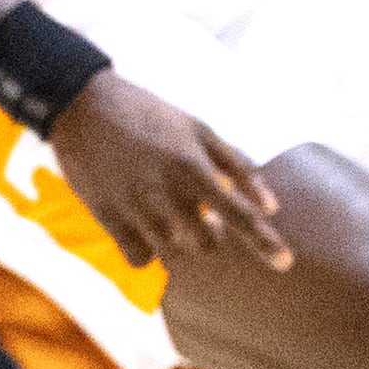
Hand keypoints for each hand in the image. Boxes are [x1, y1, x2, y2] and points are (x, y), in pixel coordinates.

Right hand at [46, 72, 288, 270]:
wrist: (83, 106)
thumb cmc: (149, 115)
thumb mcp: (199, 129)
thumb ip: (238, 167)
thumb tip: (272, 207)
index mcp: (193, 168)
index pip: (239, 216)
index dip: (265, 242)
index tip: (285, 263)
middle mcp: (166, 194)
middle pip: (206, 244)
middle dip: (211, 235)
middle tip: (201, 213)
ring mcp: (134, 209)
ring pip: (173, 252)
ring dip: (179, 238)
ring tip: (167, 208)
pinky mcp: (106, 219)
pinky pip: (140, 258)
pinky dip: (149, 250)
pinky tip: (145, 225)